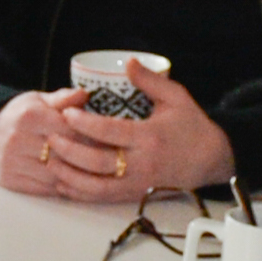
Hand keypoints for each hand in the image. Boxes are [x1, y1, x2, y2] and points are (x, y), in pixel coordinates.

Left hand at [0, 69, 230, 203]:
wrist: (212, 161)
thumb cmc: (192, 127)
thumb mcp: (177, 98)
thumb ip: (150, 81)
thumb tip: (128, 62)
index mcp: (150, 138)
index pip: (112, 132)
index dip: (86, 124)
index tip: (68, 114)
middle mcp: (142, 164)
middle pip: (98, 162)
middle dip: (70, 151)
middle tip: (50, 137)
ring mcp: (137, 184)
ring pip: (96, 186)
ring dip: (69, 175)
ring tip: (49, 160)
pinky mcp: (134, 195)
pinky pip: (101, 198)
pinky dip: (79, 192)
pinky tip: (62, 182)